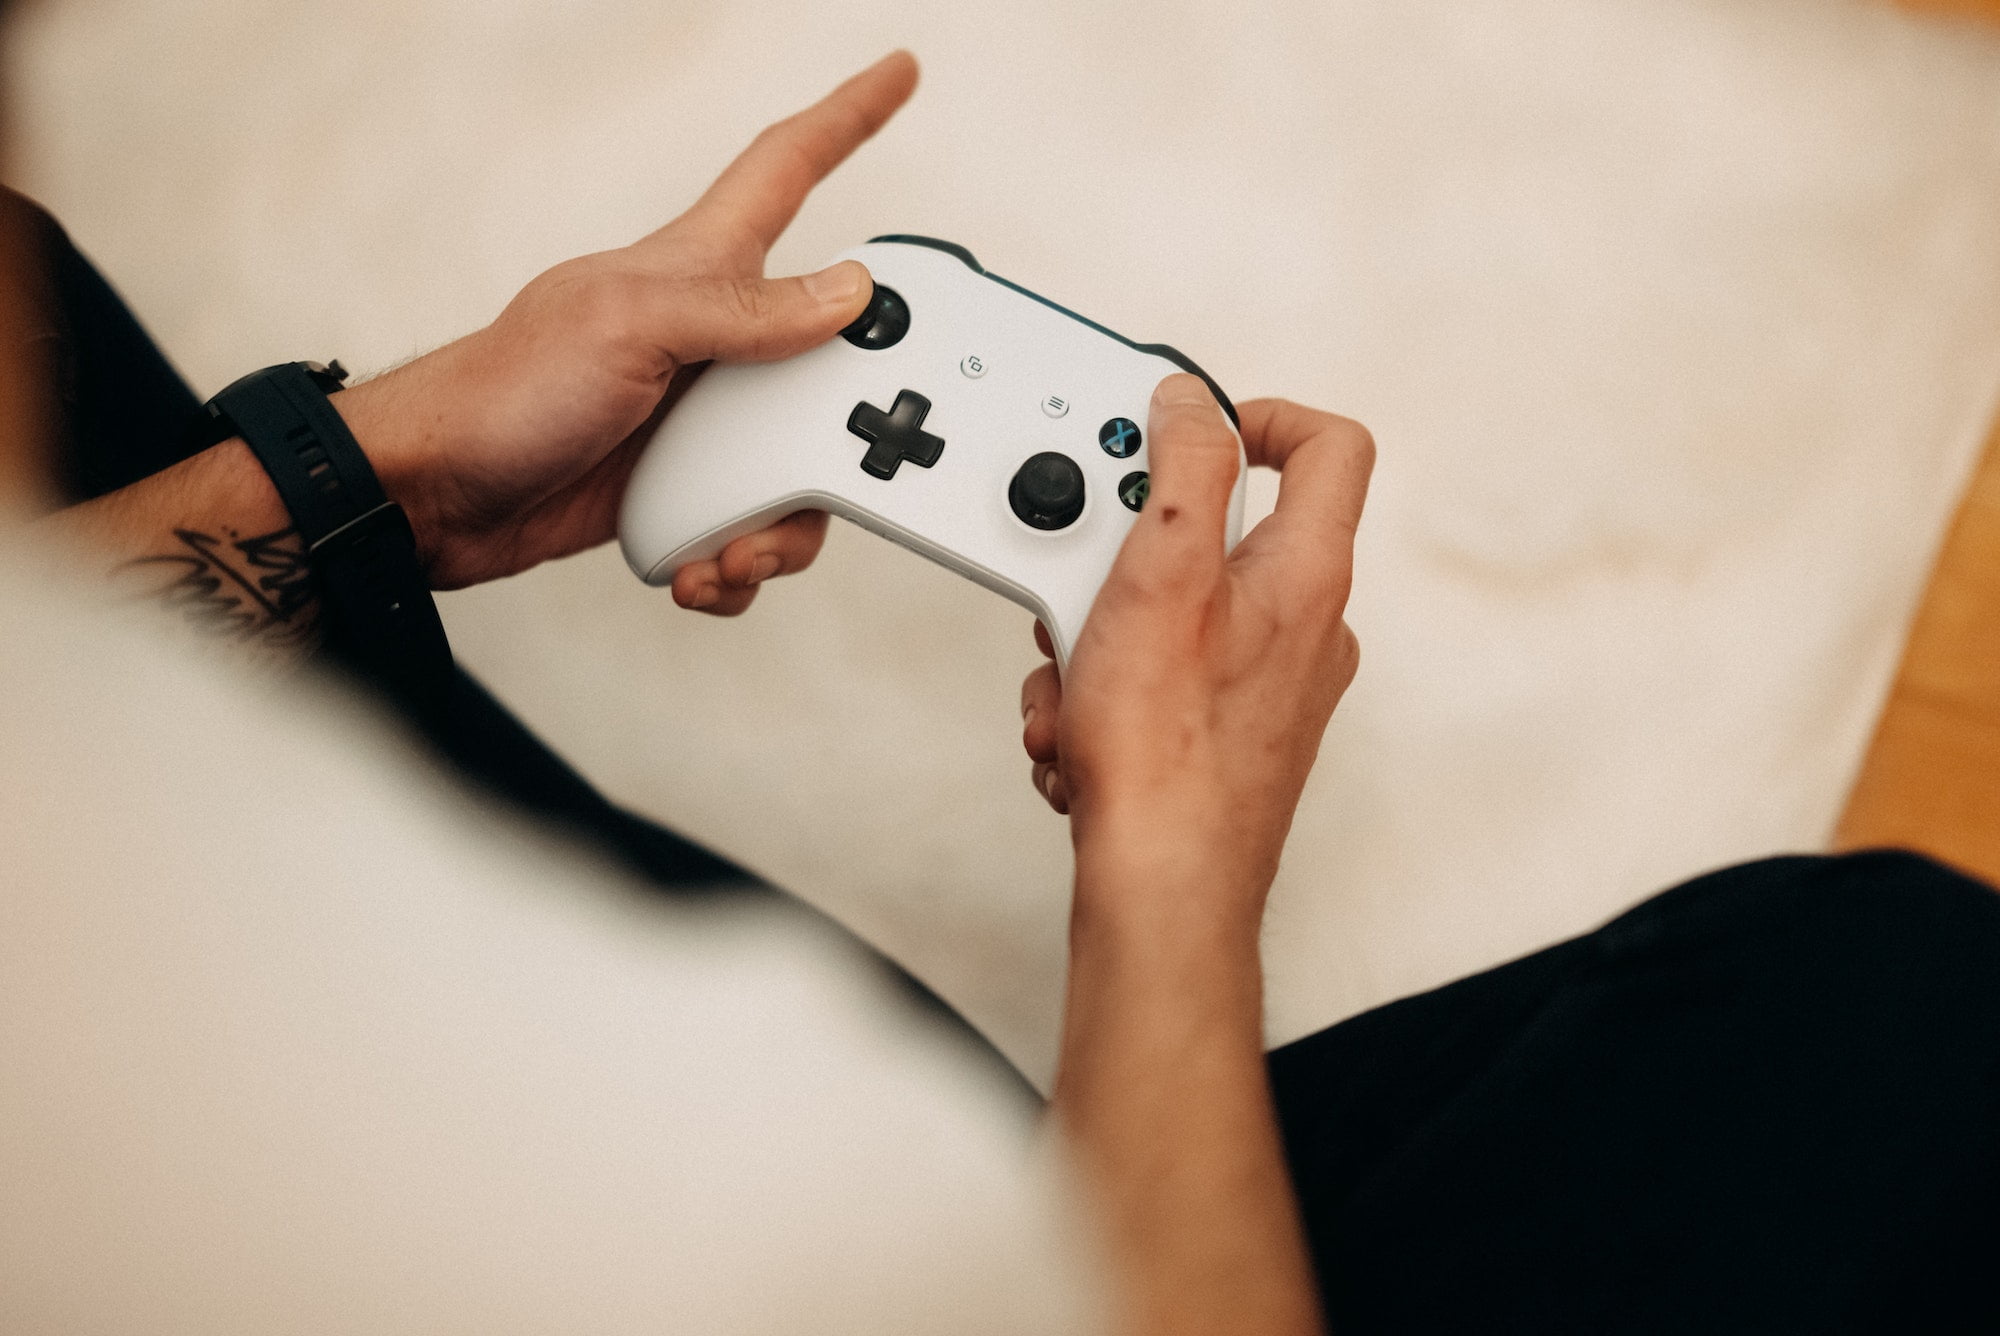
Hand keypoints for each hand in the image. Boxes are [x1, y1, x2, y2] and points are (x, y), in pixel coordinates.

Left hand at [336, 51, 920, 605]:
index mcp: (698, 274)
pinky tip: (698, 569)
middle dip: (853, 426)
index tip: (899, 70)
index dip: (848, 116)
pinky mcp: (684, 495)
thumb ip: (743, 308)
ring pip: (799, 471)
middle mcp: (712, 344)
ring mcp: (700, 424)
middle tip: (839, 463)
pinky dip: (736, 566)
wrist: (433, 499)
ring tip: (733, 550)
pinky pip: (750, 531)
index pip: (787, 168)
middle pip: (833, 363)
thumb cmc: (502, 392)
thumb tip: (847, 292)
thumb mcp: (630, 327)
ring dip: (780, 528)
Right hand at [1019, 375, 1371, 933]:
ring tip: (1075, 686)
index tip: (1185, 426)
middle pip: (1217, 536)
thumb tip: (1194, 402)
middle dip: (1124, 556)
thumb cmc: (1167, 750)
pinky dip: (1106, 696)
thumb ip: (1184, 466)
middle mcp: (1306, 626)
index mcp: (1308, 572)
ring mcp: (1270, 686)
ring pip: (1170, 614)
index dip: (1258, 414)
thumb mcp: (1161, 571)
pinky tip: (1081, 734)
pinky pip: (1159, 680)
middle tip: (1082, 582)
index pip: (1327, 446)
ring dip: (1097, 639)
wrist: (1162, 883)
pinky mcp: (1227, 733)